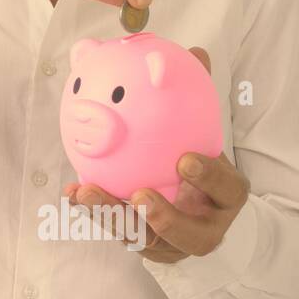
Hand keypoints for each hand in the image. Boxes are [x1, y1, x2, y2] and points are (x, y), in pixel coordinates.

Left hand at [63, 47, 249, 263]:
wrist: (202, 207)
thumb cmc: (200, 158)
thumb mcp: (203, 131)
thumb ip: (197, 95)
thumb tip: (194, 52)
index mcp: (226, 196)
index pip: (227, 190)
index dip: (210, 178)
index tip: (186, 160)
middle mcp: (204, 227)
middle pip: (188, 234)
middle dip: (165, 217)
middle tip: (140, 194)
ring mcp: (173, 243)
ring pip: (145, 238)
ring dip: (114, 216)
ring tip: (87, 191)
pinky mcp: (144, 246)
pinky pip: (117, 230)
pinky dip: (94, 211)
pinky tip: (71, 190)